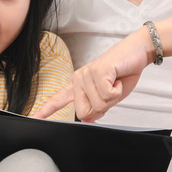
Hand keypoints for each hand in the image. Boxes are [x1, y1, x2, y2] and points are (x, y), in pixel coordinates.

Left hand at [34, 28, 151, 121]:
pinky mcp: (98, 71)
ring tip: (114, 82)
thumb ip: (97, 108)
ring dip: (113, 97)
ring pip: (98, 104)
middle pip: (84, 112)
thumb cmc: (123, 73)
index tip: (34, 118)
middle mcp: (78, 79)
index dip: (46, 110)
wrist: (137, 52)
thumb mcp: (110, 97)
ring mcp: (86, 74)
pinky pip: (107, 95)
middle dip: (102, 108)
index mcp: (78, 85)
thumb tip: (87, 119)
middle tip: (110, 91)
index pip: (58, 100)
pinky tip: (117, 79)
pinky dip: (117, 91)